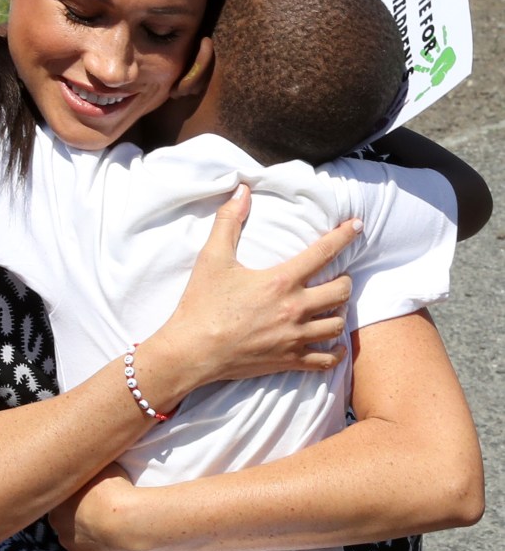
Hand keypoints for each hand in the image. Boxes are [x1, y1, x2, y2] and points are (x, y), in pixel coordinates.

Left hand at [49, 464, 132, 550]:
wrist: (123, 519)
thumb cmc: (110, 488)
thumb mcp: (99, 467)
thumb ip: (90, 468)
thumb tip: (89, 459)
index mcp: (57, 501)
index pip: (61, 500)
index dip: (74, 497)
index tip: (87, 494)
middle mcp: (57, 524)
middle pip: (65, 520)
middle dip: (76, 516)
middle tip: (96, 510)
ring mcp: (68, 543)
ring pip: (74, 538)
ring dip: (85, 533)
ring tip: (105, 526)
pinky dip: (95, 549)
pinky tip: (107, 540)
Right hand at [163, 184, 361, 381]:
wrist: (192, 351)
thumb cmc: (202, 304)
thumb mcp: (212, 257)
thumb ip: (229, 221)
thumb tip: (241, 190)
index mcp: (281, 281)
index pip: (324, 252)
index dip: (344, 235)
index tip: (357, 226)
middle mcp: (295, 308)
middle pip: (341, 290)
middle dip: (343, 280)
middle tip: (335, 277)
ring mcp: (294, 337)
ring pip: (337, 324)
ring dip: (339, 312)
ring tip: (331, 307)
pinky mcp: (289, 360)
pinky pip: (325, 360)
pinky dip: (334, 352)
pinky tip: (334, 345)